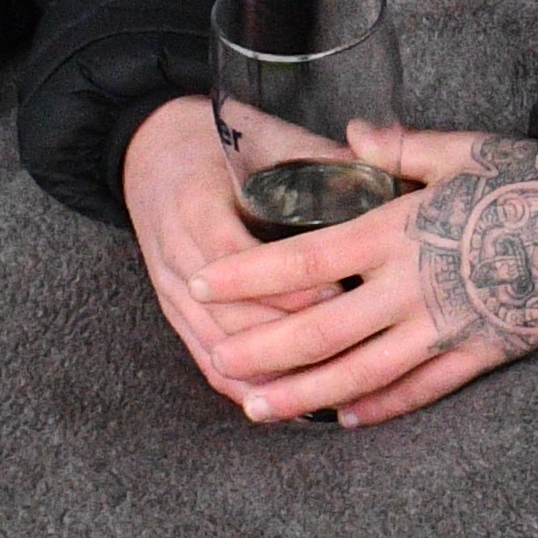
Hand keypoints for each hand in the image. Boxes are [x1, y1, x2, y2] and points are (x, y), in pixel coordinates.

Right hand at [122, 93, 336, 407]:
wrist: (148, 147)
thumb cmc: (216, 137)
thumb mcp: (265, 135)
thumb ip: (319, 159)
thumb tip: (389, 178)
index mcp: (196, 200)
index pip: (237, 255)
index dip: (289, 285)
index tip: (342, 298)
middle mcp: (174, 251)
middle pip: (228, 313)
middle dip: (287, 341)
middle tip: (348, 354)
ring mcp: (168, 285)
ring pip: (215, 343)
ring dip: (266, 373)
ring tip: (323, 391)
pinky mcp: (169, 307)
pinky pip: (200, 354)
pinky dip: (238, 383)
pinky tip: (278, 402)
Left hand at [190, 127, 537, 426]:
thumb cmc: (524, 181)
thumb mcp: (460, 149)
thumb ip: (398, 148)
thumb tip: (350, 137)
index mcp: (398, 231)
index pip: (305, 260)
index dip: (248, 277)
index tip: (202, 285)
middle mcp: (411, 287)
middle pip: (320, 330)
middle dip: (261, 351)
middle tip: (217, 364)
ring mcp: (442, 328)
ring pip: (359, 373)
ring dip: (303, 395)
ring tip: (258, 409)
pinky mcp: (475, 354)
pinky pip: (418, 391)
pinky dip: (379, 408)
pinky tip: (344, 419)